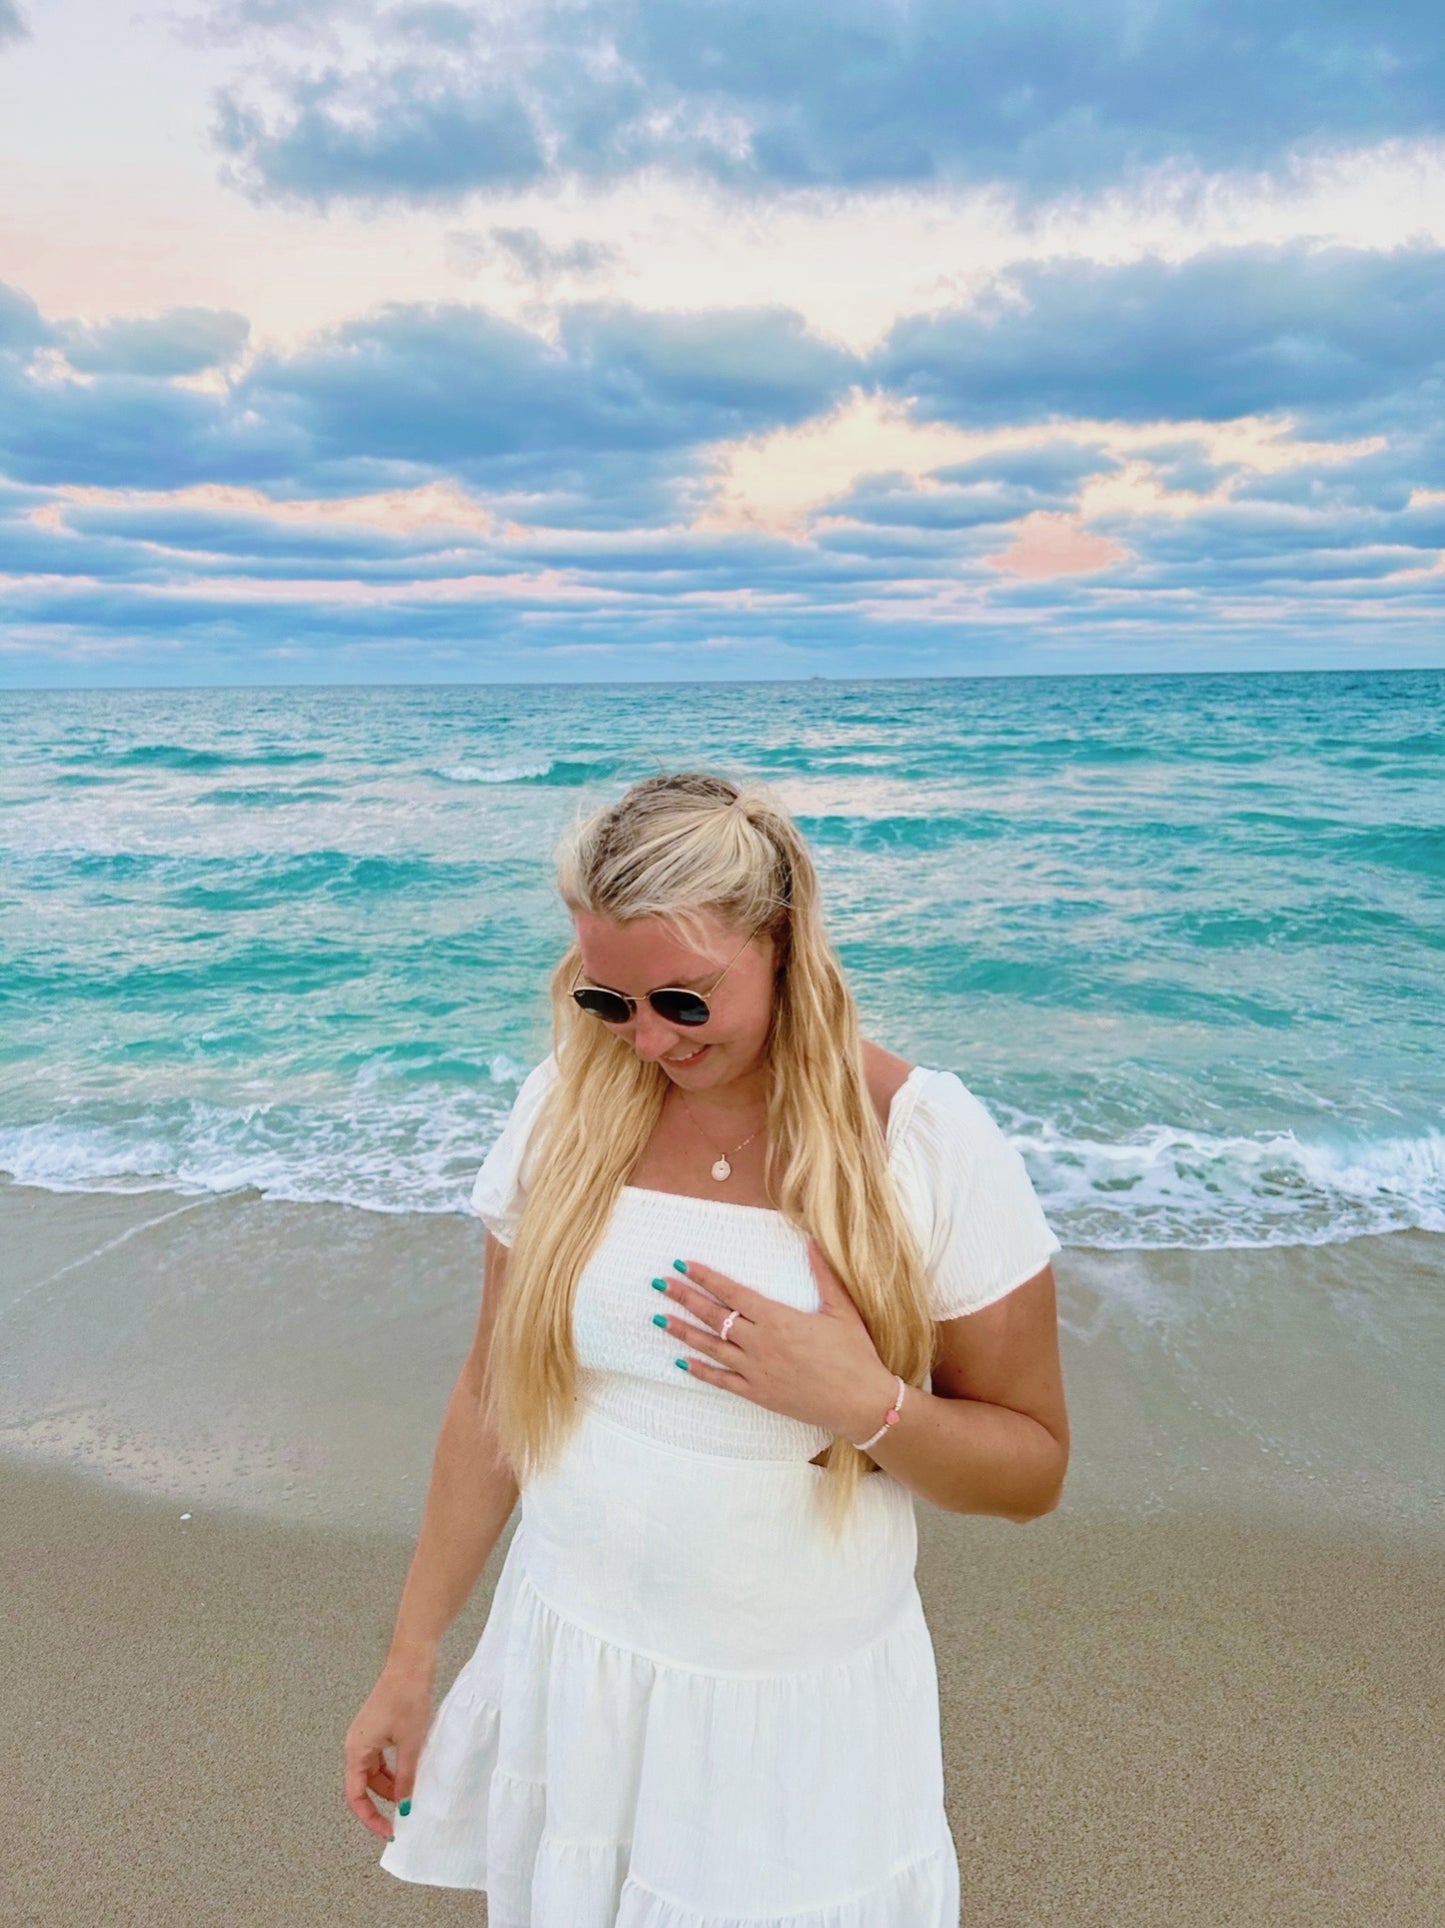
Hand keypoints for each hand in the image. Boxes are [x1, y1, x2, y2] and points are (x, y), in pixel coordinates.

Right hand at [343, 1658, 435, 1841]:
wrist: (411, 1663)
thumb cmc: (408, 1699)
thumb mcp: (410, 1743)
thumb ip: (406, 1778)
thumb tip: (404, 1807)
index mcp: (356, 1751)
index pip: (355, 1796)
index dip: (370, 1818)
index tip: (389, 1831)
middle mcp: (355, 1745)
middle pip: (365, 1786)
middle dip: (384, 1803)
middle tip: (406, 1816)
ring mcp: (366, 1735)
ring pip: (374, 1772)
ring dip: (391, 1786)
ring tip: (412, 1795)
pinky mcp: (377, 1727)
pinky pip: (381, 1758)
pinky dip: (394, 1769)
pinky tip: (411, 1773)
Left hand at [655, 1240, 898, 1443]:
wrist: (860, 1402)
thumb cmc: (855, 1354)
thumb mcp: (842, 1309)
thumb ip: (824, 1275)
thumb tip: (812, 1241)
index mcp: (778, 1319)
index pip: (733, 1292)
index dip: (706, 1277)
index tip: (684, 1264)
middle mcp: (761, 1343)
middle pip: (714, 1316)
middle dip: (684, 1297)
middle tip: (659, 1283)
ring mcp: (756, 1371)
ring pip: (711, 1347)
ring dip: (683, 1332)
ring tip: (659, 1319)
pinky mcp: (759, 1394)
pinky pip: (722, 1381)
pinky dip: (701, 1371)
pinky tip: (682, 1362)